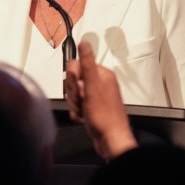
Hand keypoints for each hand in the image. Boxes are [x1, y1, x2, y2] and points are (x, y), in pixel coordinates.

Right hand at [64, 40, 137, 159]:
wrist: (111, 140)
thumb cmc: (104, 117)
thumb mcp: (93, 88)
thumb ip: (87, 65)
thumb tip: (85, 43)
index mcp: (102, 75)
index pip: (75, 67)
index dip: (73, 80)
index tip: (81, 90)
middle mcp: (100, 84)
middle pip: (73, 81)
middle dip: (74, 95)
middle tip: (84, 103)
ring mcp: (96, 97)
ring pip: (73, 95)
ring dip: (75, 105)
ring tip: (85, 113)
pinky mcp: (92, 108)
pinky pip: (76, 107)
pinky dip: (78, 114)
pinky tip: (85, 119)